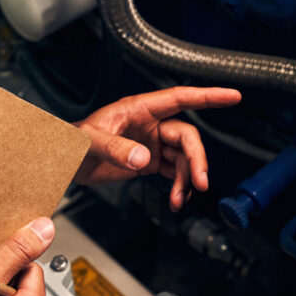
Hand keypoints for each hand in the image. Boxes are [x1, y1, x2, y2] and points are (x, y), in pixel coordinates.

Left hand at [73, 86, 240, 210]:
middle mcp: (149, 123)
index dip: (208, 96)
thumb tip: (142, 157)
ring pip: (183, 157)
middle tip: (199, 182)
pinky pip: (174, 171)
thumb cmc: (70, 140)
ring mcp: (151, 142)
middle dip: (197, 160)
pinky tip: (176, 198)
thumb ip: (115, 148)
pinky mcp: (149, 161)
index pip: (180, 98)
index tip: (232, 96)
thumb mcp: (89, 141)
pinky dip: (179, 185)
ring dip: (186, 178)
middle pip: (186, 136)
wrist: (63, 162)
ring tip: (179, 199)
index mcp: (138, 108)